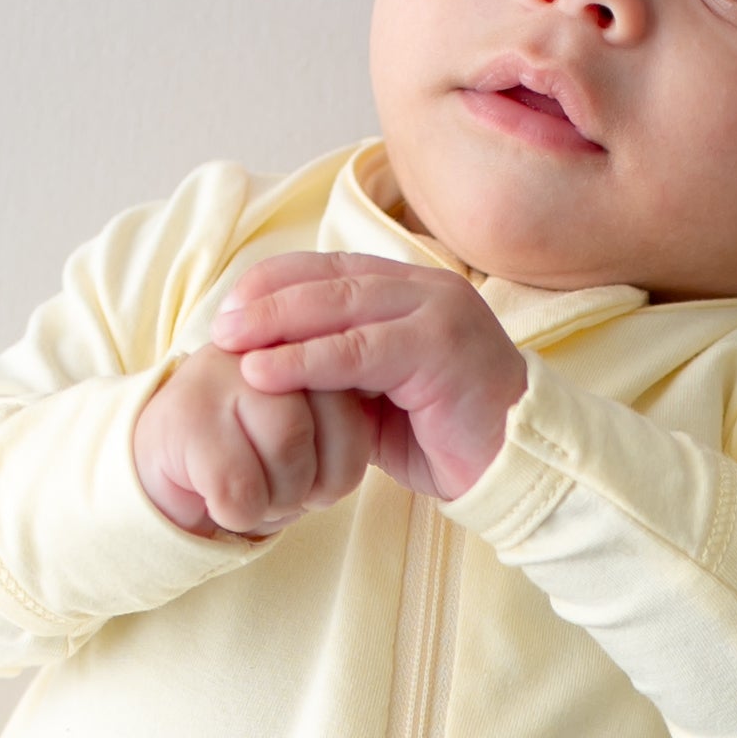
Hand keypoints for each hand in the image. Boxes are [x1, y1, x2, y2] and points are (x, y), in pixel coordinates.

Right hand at [131, 342, 384, 538]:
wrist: (162, 472)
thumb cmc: (250, 456)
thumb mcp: (309, 426)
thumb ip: (349, 407)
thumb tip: (404, 406)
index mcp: (298, 338)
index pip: (362, 385)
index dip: (351, 450)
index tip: (324, 480)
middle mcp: (260, 345)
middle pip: (336, 415)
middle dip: (325, 478)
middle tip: (295, 494)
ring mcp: (217, 375)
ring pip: (291, 447)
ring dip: (284, 496)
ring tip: (262, 494)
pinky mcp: (182, 418)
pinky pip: (241, 486)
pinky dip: (244, 514)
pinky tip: (228, 503)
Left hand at [209, 254, 527, 505]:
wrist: (518, 468)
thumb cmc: (451, 440)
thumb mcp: (382, 400)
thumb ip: (339, 375)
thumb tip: (270, 368)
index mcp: (411, 292)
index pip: (330, 269)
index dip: (274, 284)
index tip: (229, 310)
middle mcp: (425, 289)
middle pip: (329, 279)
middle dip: (265, 299)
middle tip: (218, 325)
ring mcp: (436, 312)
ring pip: (339, 307)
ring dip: (276, 323)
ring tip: (228, 342)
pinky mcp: (440, 348)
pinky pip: (358, 351)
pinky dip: (304, 359)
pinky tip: (262, 371)